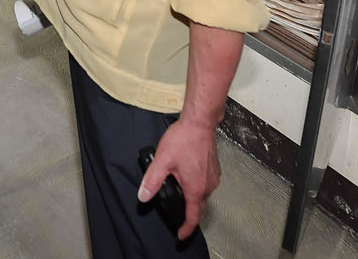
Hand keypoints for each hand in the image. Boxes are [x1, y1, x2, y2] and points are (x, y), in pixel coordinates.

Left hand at [138, 117, 221, 240]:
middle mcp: (208, 185)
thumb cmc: (184, 139)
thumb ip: (152, 180)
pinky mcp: (214, 169)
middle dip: (187, 213)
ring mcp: (213, 177)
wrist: (200, 122)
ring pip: (202, 195)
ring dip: (191, 197)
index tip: (180, 235)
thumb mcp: (162, 160)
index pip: (193, 216)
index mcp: (196, 188)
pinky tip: (186, 178)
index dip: (186, 229)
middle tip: (176, 216)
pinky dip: (196, 187)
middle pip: (198, 207)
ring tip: (178, 192)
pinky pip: (205, 185)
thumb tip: (143, 196)